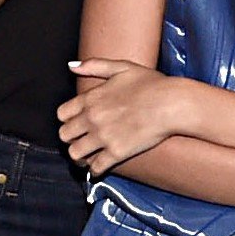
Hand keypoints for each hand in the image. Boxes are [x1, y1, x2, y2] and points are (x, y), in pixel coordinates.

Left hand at [56, 59, 191, 173]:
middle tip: (81, 141)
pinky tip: (100, 167)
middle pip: (64, 135)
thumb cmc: (152, 84)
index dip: (67, 120)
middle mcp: (92, 118)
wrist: (172, 104)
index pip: (62, 114)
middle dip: (71, 139)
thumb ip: (94, 65)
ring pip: (75, 154)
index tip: (76, 124)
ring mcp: (103, 137)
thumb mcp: (122, 67)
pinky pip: (96, 167)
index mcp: (91, 98)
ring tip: (88, 157)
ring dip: (80, 156)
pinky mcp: (117, 153)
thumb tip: (71, 66)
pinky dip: (95, 170)